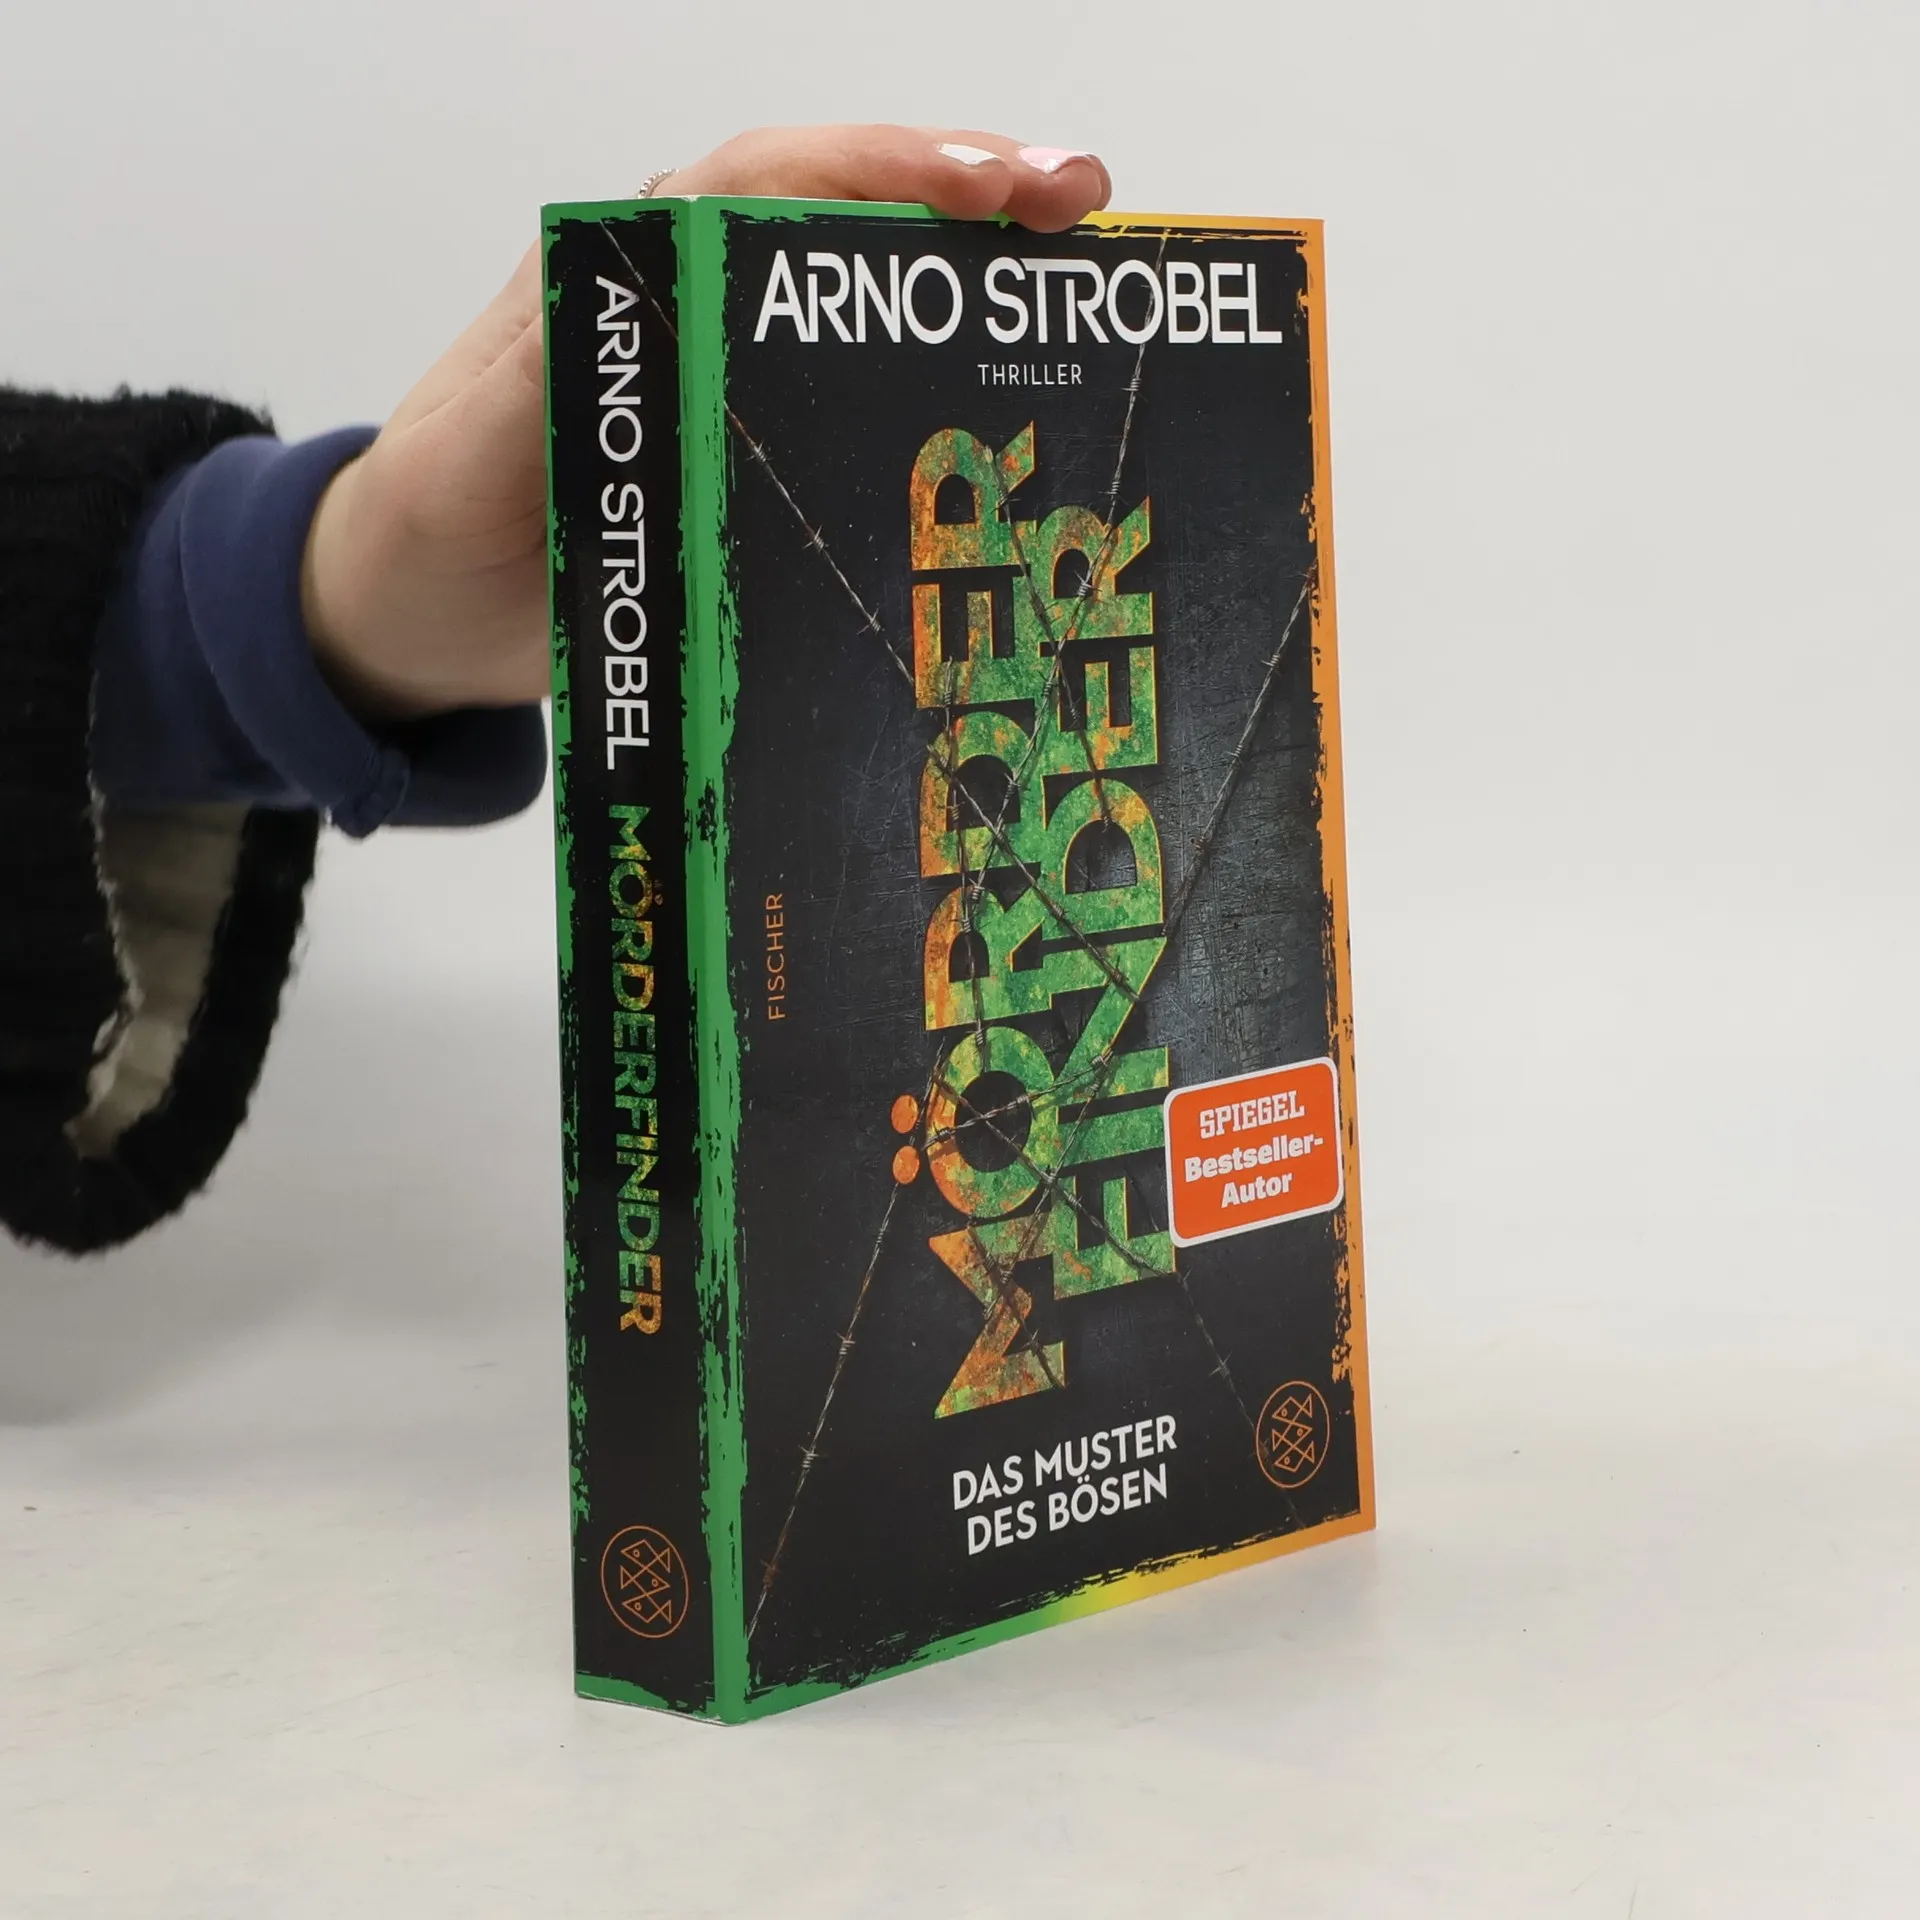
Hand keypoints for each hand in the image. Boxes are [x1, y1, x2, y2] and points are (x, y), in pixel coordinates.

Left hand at [301, 125, 1111, 721]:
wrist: (412, 613)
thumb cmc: (429, 528)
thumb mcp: (466, 462)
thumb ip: (542, 389)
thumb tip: (648, 310)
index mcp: (624, 279)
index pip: (764, 185)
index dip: (880, 171)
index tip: (988, 191)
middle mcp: (690, 305)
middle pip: (843, 216)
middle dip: (968, 199)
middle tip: (1081, 213)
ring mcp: (727, 378)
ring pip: (863, 300)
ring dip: (970, 290)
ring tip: (1080, 299)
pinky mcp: (747, 451)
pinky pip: (852, 399)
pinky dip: (935, 386)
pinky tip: (1012, 418)